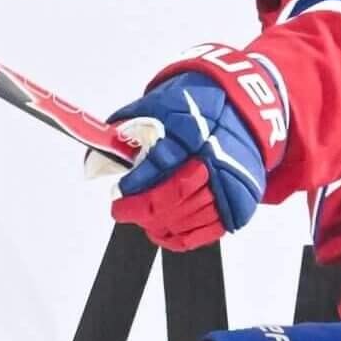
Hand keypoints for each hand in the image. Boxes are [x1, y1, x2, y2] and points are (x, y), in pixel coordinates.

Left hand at [106, 73, 269, 251]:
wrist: (241, 110)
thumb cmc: (196, 107)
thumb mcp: (160, 103)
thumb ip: (130, 126)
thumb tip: (99, 150)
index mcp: (194, 130)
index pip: (161, 164)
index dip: (137, 183)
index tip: (119, 192)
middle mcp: (216, 158)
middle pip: (174, 195)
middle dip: (141, 209)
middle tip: (121, 210)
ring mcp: (230, 183)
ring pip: (189, 217)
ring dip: (158, 224)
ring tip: (141, 219)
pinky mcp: (240, 203)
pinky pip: (207, 231)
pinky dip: (180, 237)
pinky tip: (161, 232)